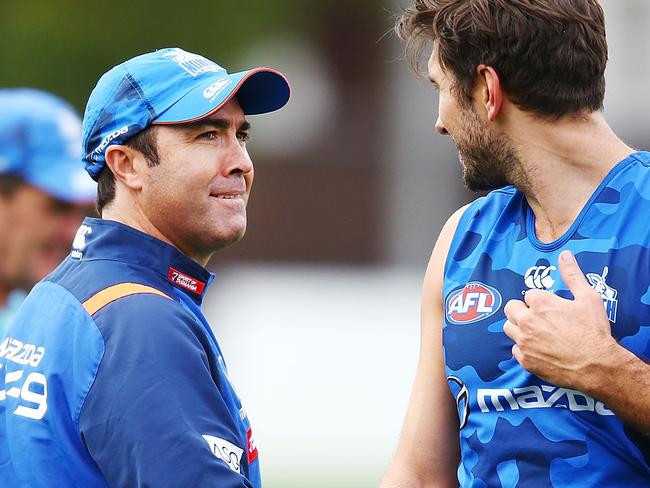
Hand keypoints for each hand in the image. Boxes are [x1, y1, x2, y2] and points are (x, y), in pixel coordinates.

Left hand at [503, 250, 618, 390]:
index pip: (529, 294)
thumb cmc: (593, 331)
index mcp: (540, 303)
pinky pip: (515, 350)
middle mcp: (527, 321)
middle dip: (522, 311)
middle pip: (511, 308)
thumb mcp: (588, 298)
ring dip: (520, 328)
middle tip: (540, 319)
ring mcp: (524, 341)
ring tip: (538, 333)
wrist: (597, 366)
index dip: (540, 301)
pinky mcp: (525, 360)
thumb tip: (565, 254)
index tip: (552, 309)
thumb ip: (572, 275)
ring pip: (509, 328)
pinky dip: (525, 349)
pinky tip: (540, 350)